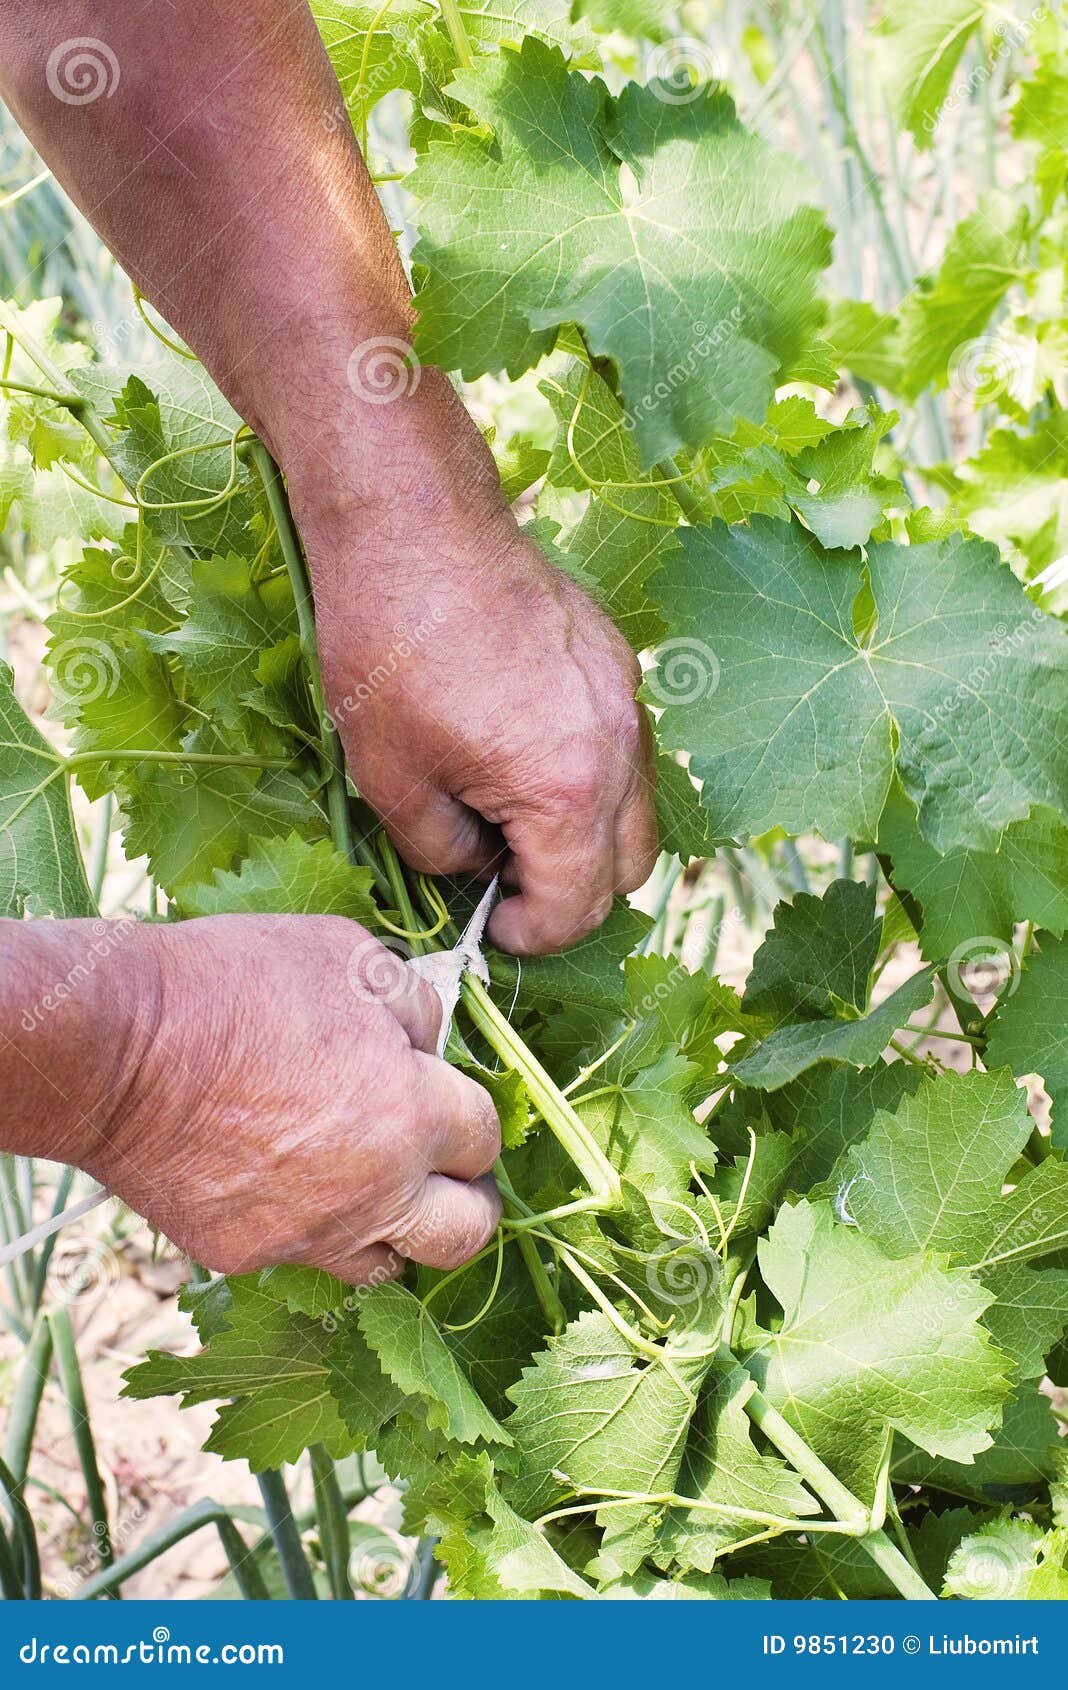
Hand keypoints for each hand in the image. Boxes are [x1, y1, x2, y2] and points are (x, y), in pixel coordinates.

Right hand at [76, 915, 500, 1283]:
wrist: (117, 1048)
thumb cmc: (234, 985)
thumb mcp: (348, 956)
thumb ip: (413, 1008)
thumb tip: (427, 1045)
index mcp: (411, 1113)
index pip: (484, 1139)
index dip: (471, 1114)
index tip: (447, 1100)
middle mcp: (374, 1190)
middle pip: (465, 1234)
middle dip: (468, 1202)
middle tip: (448, 1175)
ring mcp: (308, 1233)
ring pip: (387, 1263)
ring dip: (394, 1226)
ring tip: (371, 1184)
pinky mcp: (245, 1253)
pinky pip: (302, 1252)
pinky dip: (309, 1224)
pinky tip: (283, 1177)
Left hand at [285, 379, 658, 956]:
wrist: (413, 527)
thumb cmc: (389, 650)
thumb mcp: (391, 780)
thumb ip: (443, 852)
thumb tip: (475, 867)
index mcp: (567, 789)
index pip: (577, 907)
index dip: (531, 935)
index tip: (491, 926)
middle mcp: (620, 749)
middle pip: (630, 868)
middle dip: (571, 893)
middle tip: (505, 880)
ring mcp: (628, 700)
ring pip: (638, 808)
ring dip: (586, 836)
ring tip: (510, 815)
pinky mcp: (618, 662)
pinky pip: (626, 749)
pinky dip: (590, 777)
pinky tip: (523, 750)